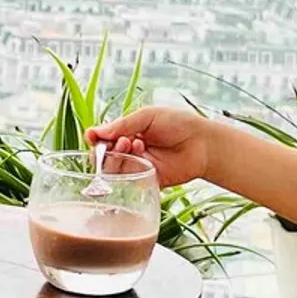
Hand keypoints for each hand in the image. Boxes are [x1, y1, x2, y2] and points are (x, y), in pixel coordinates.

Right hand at [85, 107, 214, 186]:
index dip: (96, 138)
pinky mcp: (146, 181)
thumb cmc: (179, 123)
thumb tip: (96, 132)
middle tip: (121, 141)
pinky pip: (129, 180)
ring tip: (133, 143)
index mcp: (128, 132)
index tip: (93, 137)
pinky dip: (129, 168)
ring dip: (118, 157)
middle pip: (105, 157)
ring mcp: (138, 166)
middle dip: (107, 149)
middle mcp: (130, 150)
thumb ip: (122, 125)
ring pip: (114, 170)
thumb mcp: (147, 116)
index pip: (103, 139)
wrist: (204, 142)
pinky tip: (141, 154)